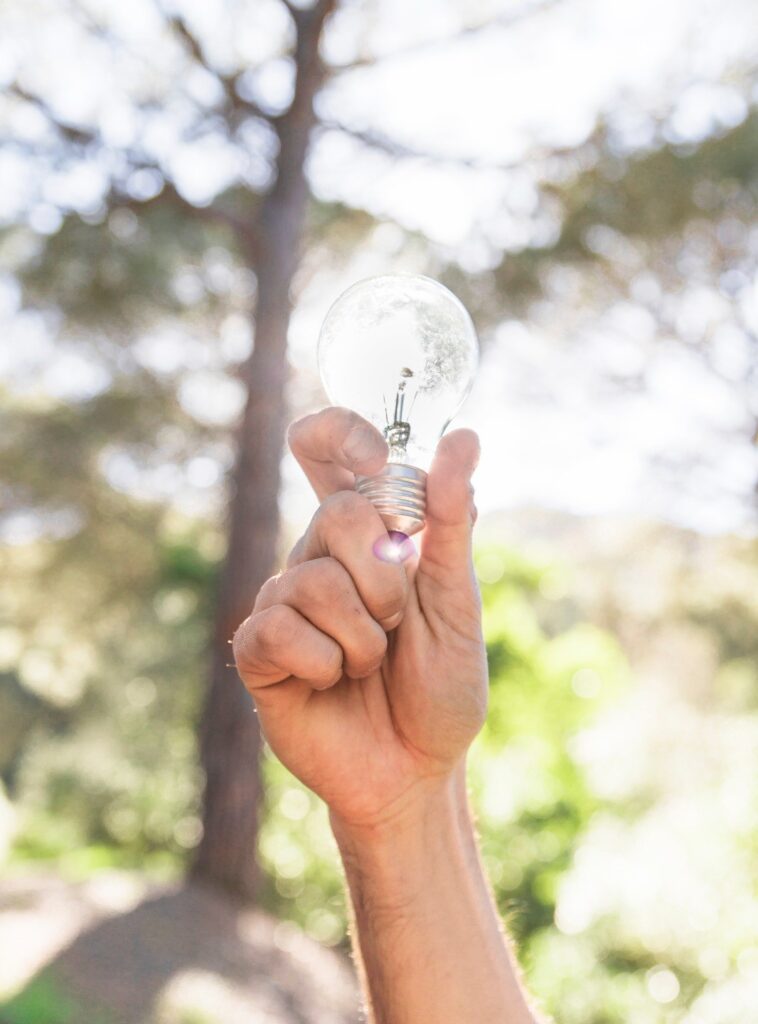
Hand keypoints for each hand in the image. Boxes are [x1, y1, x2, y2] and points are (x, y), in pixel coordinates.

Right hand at [233, 407, 486, 829]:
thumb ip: (451, 524)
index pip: (329, 447)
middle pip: (336, 513)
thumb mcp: (457, 604)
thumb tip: (462, 437)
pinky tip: (331, 684)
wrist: (415, 773)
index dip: (342, 432)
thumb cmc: (439, 688)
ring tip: (368, 666)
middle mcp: (319, 558)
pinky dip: (325, 665)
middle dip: (386, 580)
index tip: (377, 458)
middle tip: (397, 621)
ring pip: (311, 580)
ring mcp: (284, 602)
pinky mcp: (258, 651)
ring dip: (362, 637)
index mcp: (368, 536)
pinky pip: (279, 630)